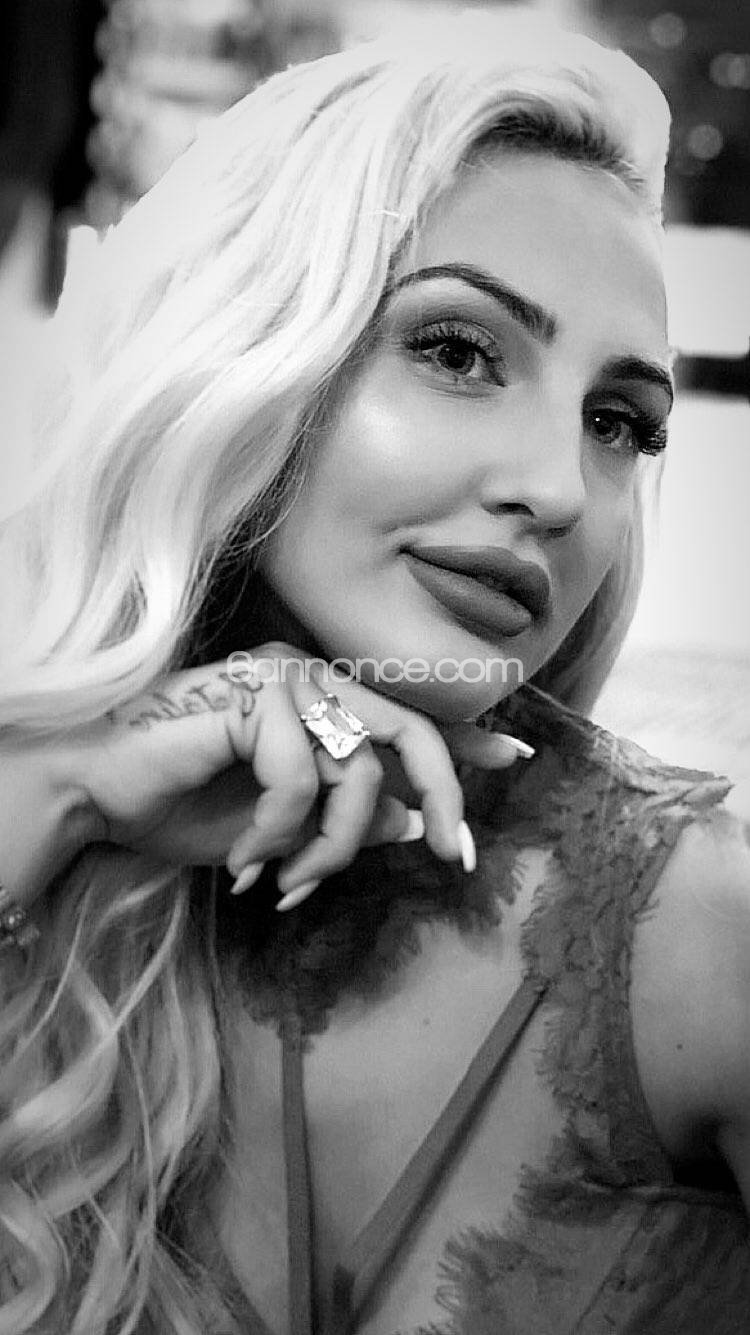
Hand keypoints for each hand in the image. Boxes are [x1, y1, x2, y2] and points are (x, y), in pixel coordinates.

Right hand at [65, 643, 532, 908]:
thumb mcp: (279, 829)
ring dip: (330, 849)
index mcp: (319, 701)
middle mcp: (310, 677)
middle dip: (443, 799)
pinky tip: (244, 859)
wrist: (92, 793)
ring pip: (360, 770)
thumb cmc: (178, 806)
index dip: (464, 739)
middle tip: (453, 859)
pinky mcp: (255, 692)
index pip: (407, 716)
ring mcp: (283, 678)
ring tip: (285, 884)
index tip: (516, 756)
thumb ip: (344, 817)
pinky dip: (280, 833)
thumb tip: (409, 824)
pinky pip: (303, 778)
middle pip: (411, 732)